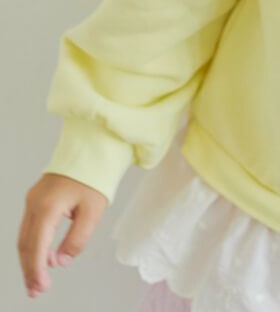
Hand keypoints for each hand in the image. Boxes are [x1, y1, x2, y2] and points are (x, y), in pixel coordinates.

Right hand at [17, 173, 107, 298]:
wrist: (93, 146)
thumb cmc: (96, 176)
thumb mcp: (93, 211)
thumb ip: (77, 239)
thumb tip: (61, 261)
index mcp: (47, 207)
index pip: (37, 246)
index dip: (37, 270)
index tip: (41, 287)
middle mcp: (34, 203)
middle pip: (26, 244)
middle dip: (30, 269)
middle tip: (36, 291)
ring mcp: (33, 199)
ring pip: (25, 236)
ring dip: (30, 259)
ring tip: (38, 280)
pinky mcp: (37, 197)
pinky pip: (30, 226)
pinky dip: (34, 244)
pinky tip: (45, 257)